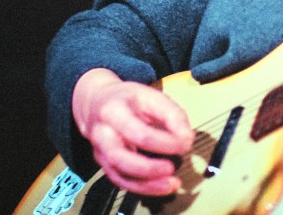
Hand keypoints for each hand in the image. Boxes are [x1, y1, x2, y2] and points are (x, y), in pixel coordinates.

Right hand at [72, 68, 193, 195]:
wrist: (97, 103)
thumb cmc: (128, 99)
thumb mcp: (151, 95)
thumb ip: (171, 114)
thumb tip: (186, 137)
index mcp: (115, 111)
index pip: (139, 132)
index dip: (165, 141)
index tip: (186, 142)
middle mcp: (103, 133)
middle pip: (120, 156)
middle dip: (149, 167)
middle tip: (173, 167)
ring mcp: (101, 151)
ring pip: (118, 173)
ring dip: (147, 183)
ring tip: (171, 183)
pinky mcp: (105, 164)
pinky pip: (120, 181)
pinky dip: (142, 187)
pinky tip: (161, 186)